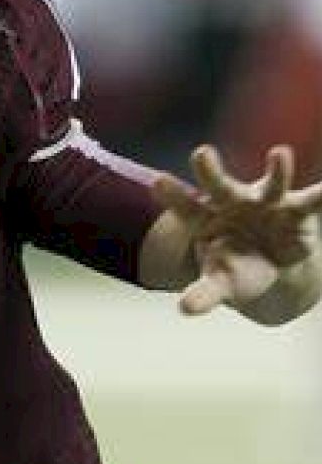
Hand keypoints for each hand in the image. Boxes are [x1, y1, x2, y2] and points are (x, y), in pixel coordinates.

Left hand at [152, 145, 321, 316]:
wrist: (272, 264)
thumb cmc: (235, 268)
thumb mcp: (220, 282)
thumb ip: (205, 293)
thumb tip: (186, 310)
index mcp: (206, 218)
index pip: (185, 206)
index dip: (173, 194)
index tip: (158, 181)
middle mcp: (233, 202)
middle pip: (218, 185)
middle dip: (210, 170)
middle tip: (201, 153)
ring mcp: (267, 203)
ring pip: (271, 184)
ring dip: (276, 170)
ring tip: (279, 153)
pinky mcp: (298, 210)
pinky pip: (314, 200)